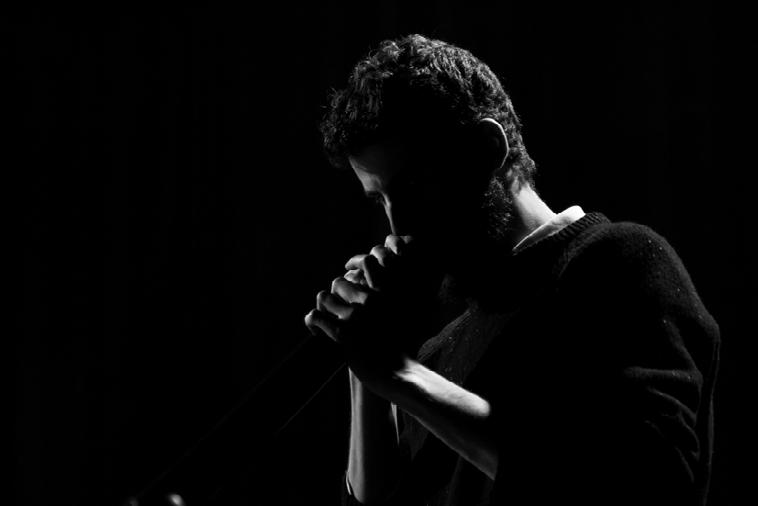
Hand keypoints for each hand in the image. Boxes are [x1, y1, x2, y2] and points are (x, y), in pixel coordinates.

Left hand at [304, 235, 440, 390]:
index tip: (353, 284)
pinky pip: (315, 316)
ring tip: (326, 320)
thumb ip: (399, 295)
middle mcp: (373, 298)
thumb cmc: (406, 347)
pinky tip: (318, 332)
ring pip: (324, 296)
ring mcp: (357, 314)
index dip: (356, 272)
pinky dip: (313, 323)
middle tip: (336, 309)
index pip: (367, 262)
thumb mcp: (413, 313)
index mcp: (390, 289)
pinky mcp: (343, 332)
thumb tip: (392, 283)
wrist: (400, 374)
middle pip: (340, 281)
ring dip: (324, 308)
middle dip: (336, 295)